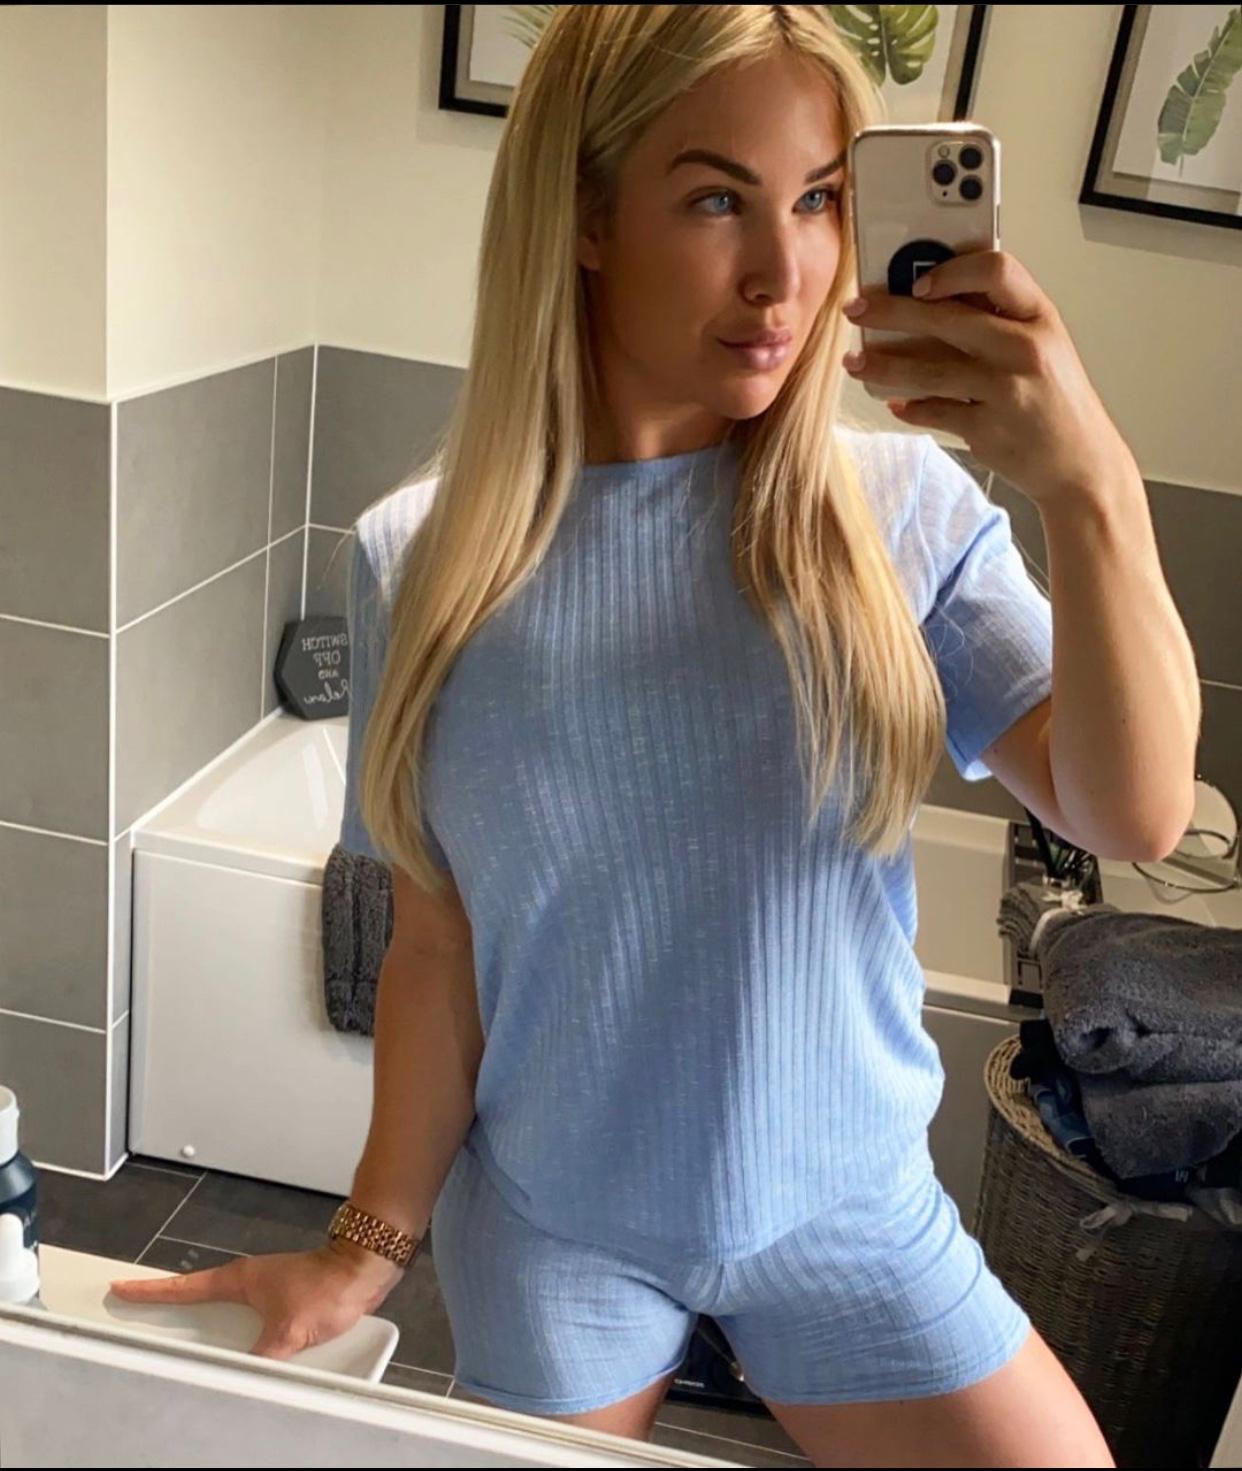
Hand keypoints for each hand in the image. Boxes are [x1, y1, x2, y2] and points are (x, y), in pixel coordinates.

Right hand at [108, 1242, 405, 1359]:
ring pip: (222, 1315)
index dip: (152, 1291)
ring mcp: (263, 1291)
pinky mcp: (280, 1303)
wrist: (363, 1269)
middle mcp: (247, 1283)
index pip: (185, 1287)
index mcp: (239, 1280)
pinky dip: (234, 1337)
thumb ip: (261, 1360)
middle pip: (197, 1300)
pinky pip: (246, 1324)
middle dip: (170, 1311)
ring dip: (204, 1328)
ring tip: (181, 1348)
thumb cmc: (327, 1287)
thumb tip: (240, 1381)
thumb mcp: (289, 1331)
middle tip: (140, 1322)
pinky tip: (233, 1357)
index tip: (122, 1288)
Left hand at [841, 249, 1137, 506]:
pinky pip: (933, 412)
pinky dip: (908, 408)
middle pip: (946, 318)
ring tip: (853, 363)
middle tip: (854, 310)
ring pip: (929, 371)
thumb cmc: (1054, 399)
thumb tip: (930, 300)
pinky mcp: (988, 430)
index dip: (951, 271)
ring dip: (882, 366)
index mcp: (1040, 317)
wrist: (1081, 464)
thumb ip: (1000, 321)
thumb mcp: (1044, 346)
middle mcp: (1025, 349)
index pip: (996, 270)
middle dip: (889, 311)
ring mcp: (1005, 391)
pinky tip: (893, 403)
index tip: (917, 282)